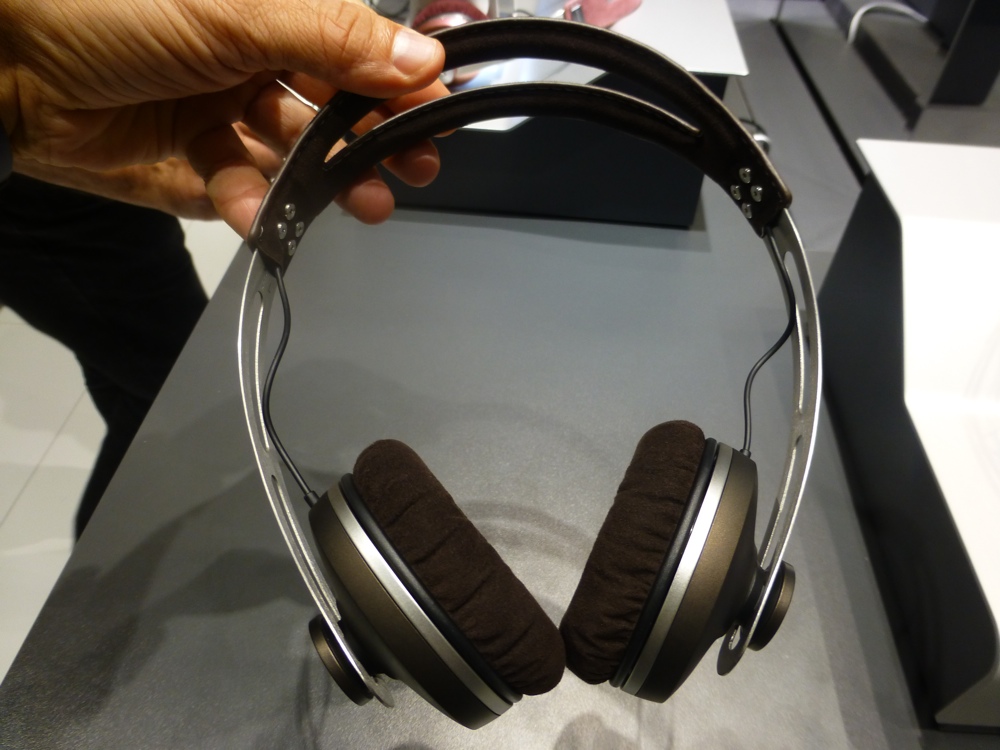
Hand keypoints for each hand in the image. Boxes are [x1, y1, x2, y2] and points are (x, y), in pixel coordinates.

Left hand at [0, 0, 447, 236]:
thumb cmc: (98, 7)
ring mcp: (217, 112)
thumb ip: (330, 37)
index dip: (396, 84)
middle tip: (406, 172)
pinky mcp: (184, 162)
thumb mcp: (230, 10)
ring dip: (323, 183)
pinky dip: (253, 205)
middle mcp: (247, 60)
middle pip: (331, 109)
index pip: (352, 50)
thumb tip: (419, 60)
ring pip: (291, 156)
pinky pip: (237, 189)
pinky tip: (258, 213)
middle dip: (370, 143)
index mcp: (266, 13)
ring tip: (359, 203)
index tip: (434, 117)